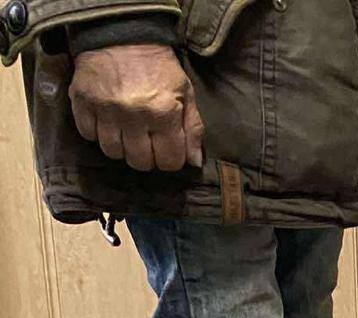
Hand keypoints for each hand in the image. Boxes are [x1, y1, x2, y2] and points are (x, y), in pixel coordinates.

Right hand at [68, 44, 204, 171]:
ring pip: (112, 152)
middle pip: (139, 162)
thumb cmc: (158, 67)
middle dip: (147, 157)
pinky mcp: (82, 101)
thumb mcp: (186, 93)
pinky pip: (87, 134)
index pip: (169, 161)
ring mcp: (106, 109)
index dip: (170, 161)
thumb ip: (192, 129)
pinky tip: (106, 122)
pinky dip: (96, 133)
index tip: (167, 151)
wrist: (122, 34)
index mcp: (163, 113)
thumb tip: (194, 162)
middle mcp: (134, 115)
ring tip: (126, 133)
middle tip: (147, 143)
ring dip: (121, 148)